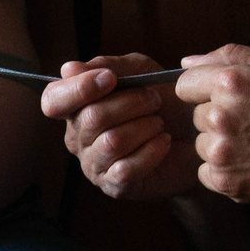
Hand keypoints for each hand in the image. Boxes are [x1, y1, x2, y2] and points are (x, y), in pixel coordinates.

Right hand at [43, 55, 200, 202]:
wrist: (195, 132)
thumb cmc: (163, 100)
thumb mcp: (139, 70)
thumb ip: (107, 65)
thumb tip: (68, 70)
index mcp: (76, 107)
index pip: (54, 100)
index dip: (78, 89)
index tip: (110, 78)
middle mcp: (77, 137)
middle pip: (92, 117)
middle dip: (131, 103)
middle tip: (155, 100)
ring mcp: (93, 164)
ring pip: (111, 142)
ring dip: (145, 127)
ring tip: (160, 123)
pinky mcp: (114, 185)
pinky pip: (125, 168)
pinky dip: (151, 151)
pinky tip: (164, 142)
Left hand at [173, 44, 249, 216]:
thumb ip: (231, 56)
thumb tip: (187, 60)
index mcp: (232, 82)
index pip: (185, 85)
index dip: (205, 91)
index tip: (230, 101)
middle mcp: (221, 115)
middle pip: (197, 116)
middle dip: (220, 119)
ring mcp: (221, 151)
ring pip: (202, 145)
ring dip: (223, 147)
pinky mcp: (225, 181)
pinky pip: (206, 173)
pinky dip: (226, 172)